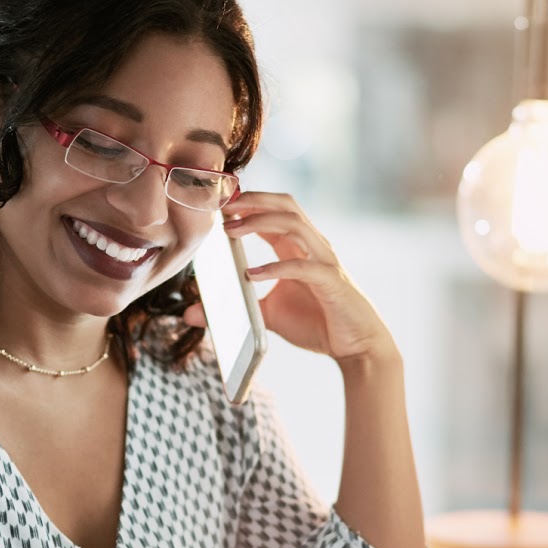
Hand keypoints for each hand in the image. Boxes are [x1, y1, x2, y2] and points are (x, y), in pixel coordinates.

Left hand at [202, 191, 394, 365]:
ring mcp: (324, 261)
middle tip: (221, 205)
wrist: (357, 347)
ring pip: (294, 224)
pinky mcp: (331, 282)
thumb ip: (234, 309)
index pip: (274, 210)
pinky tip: (252, 275)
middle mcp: (314, 247)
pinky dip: (275, 268)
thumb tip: (189, 313)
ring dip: (259, 222)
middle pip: (286, 205)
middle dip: (253, 199)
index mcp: (299, 248)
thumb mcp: (266, 316)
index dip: (247, 201)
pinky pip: (302, 267)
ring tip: (230, 231)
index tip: (217, 202)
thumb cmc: (317, 324)